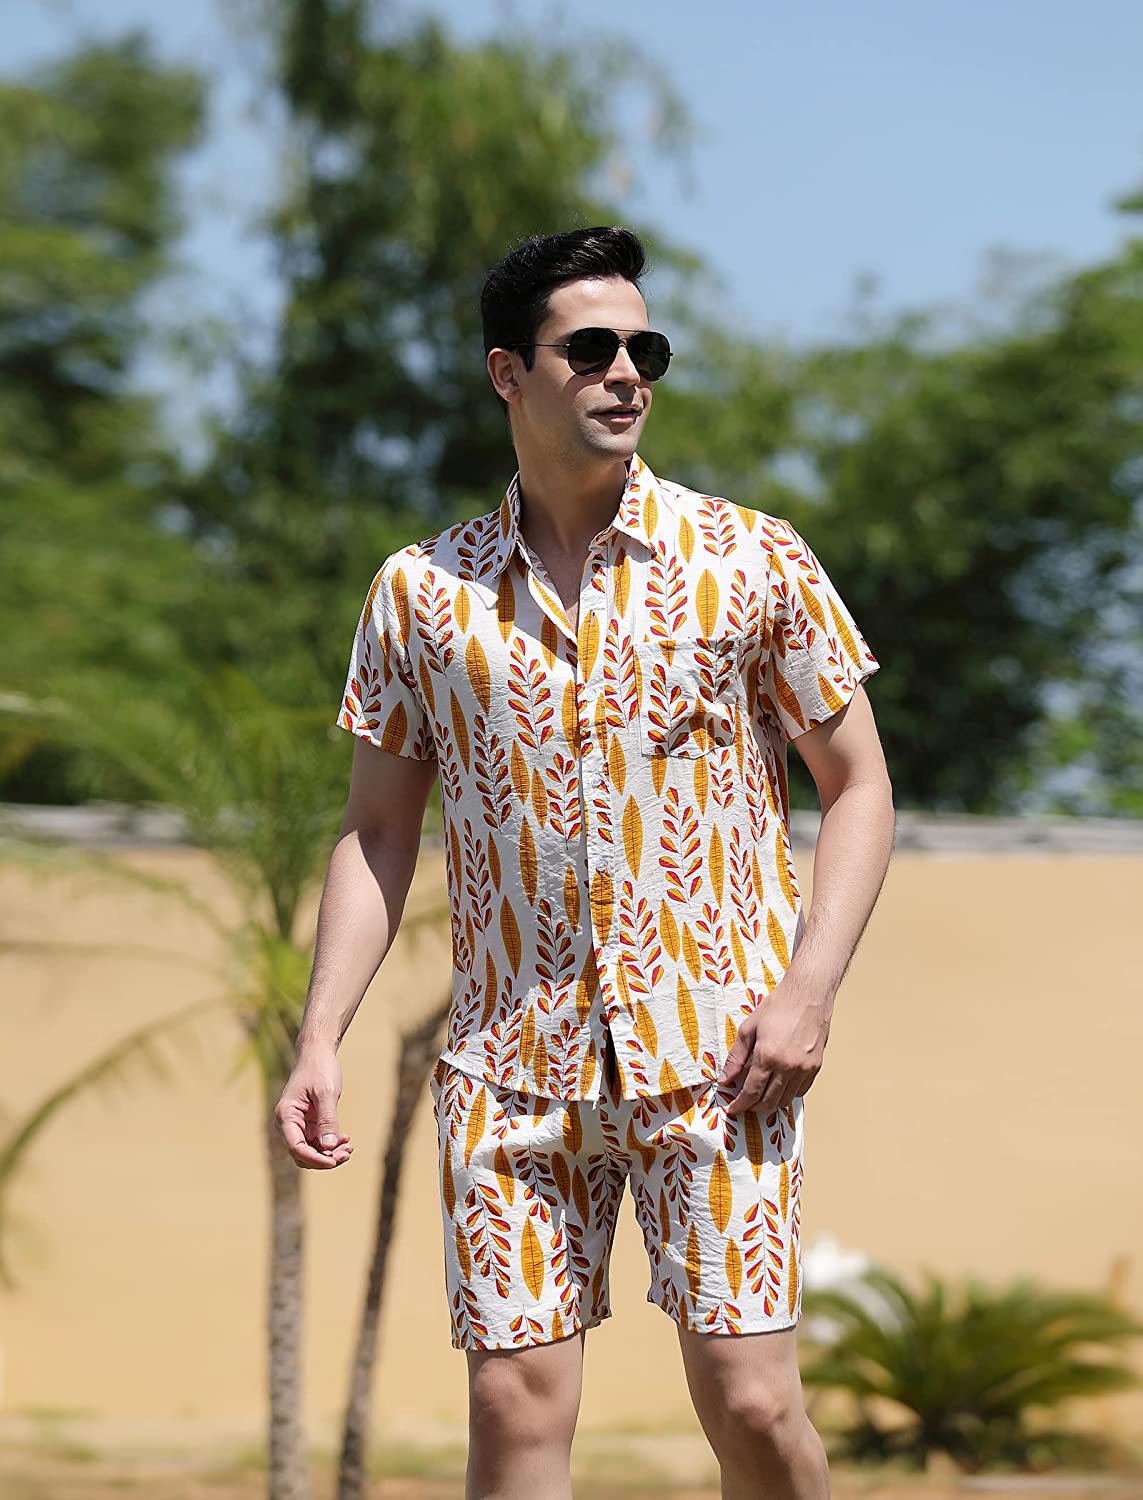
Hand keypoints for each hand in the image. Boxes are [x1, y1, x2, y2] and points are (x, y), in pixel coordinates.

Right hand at [273, 1049, 353, 1168]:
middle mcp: (288, 1124)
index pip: (296, 1147)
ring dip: (329, 1154)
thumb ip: (328, 1119)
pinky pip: (317, 1143)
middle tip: (347, 1154)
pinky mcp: (308, 1124)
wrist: (317, 1053)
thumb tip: (329, 1147)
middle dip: (324, 1158)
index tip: (334, 1161)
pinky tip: (346, 1141)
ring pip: (310, 1151)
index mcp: (286, 1116)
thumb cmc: (319, 1068)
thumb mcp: (326, 1093)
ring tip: (349, 1149)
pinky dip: (331, 1145)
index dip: (314, 1159)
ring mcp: (298, 1125)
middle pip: (302, 1154)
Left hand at [717, 976, 831, 1117]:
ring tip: (761, 1096)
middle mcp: (787, 1067)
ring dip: (771, 1103)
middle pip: (769, 1102)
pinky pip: (801, 1091)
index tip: (734, 1109)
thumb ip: (736, 1057)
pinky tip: (780, 1086)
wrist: (808, 994)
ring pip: (786, 1100)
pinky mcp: (816, 1067)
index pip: (751, 1092)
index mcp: (767, 1057)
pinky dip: (788, 1094)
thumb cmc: (778, 1006)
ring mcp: (804, 1068)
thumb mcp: (749, 1028)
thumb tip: (725, 1078)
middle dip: (754, 1108)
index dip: (740, 1105)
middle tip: (745, 1104)